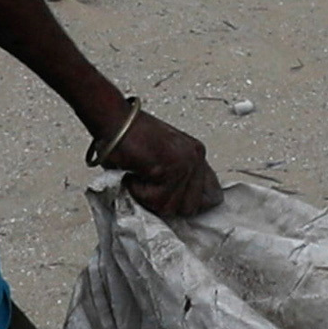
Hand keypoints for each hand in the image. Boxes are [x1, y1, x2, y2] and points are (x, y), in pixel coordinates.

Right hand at [94, 102, 223, 219]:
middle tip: (149, 187)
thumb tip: (176, 204)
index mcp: (196, 153)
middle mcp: (195, 158)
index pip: (212, 194)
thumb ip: (175, 179)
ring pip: (170, 206)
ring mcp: (186, 163)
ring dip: (148, 196)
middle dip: (166, 202)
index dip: (192, 203)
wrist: (115, 121)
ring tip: (139, 175)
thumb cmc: (129, 137)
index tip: (175, 203)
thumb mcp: (161, 158)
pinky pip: (155, 200)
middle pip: (190, 207)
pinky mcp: (172, 169)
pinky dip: (138, 191)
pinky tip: (134, 173)